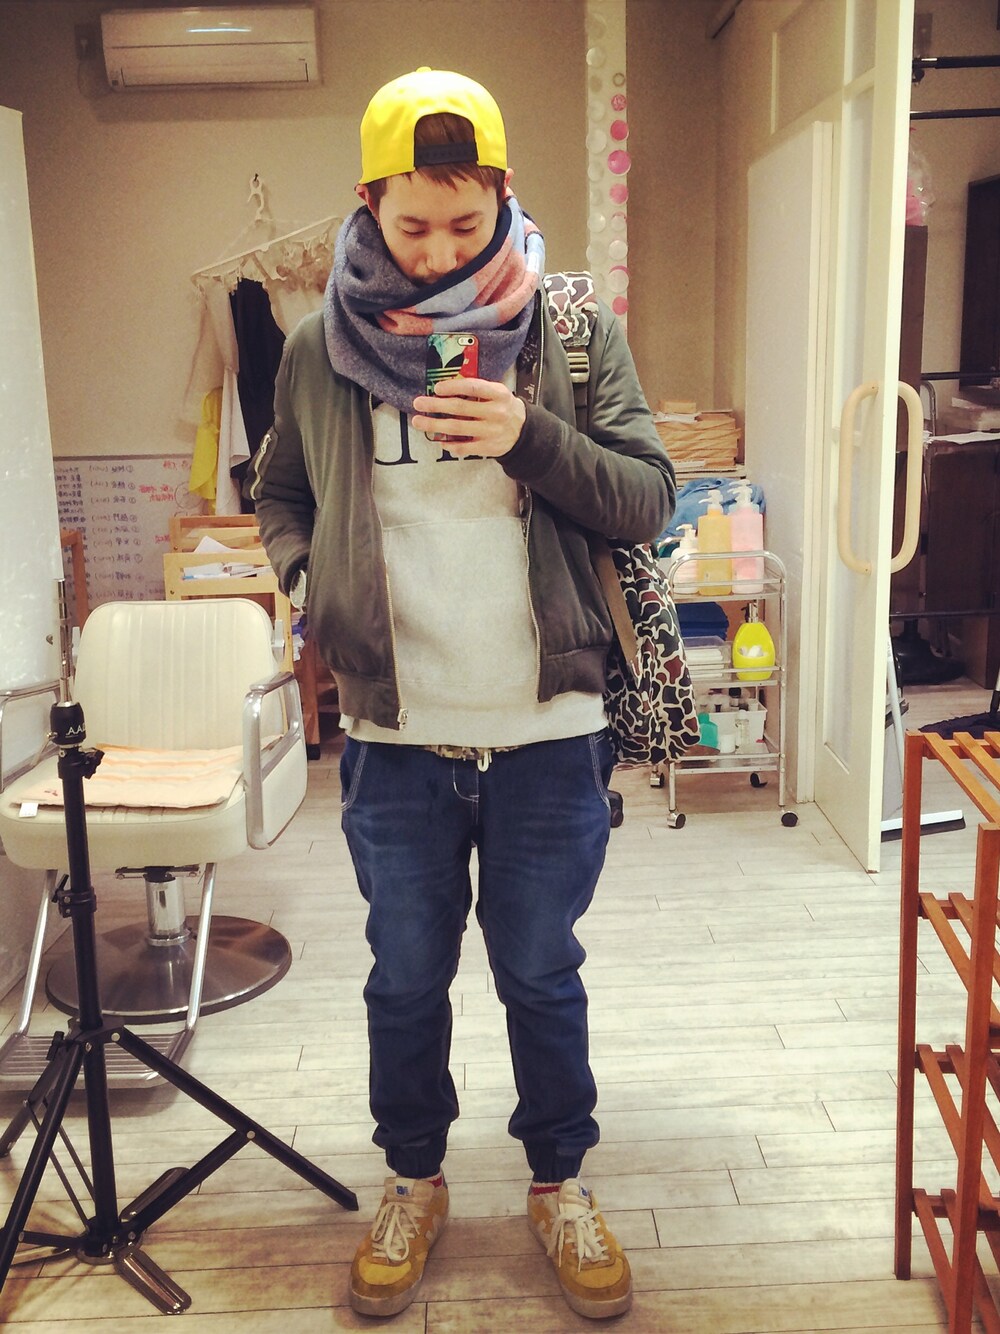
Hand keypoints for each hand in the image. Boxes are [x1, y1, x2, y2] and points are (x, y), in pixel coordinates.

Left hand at [411, 377, 525, 457]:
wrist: (524, 432)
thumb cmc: (503, 407)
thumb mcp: (497, 392)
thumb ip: (477, 389)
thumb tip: (446, 388)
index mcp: (499, 394)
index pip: (474, 387)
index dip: (453, 387)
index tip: (436, 388)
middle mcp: (496, 413)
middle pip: (460, 408)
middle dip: (436, 405)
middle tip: (418, 403)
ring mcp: (491, 432)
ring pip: (458, 428)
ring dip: (435, 425)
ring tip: (418, 422)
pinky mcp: (488, 448)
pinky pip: (464, 447)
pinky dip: (449, 444)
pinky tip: (439, 440)